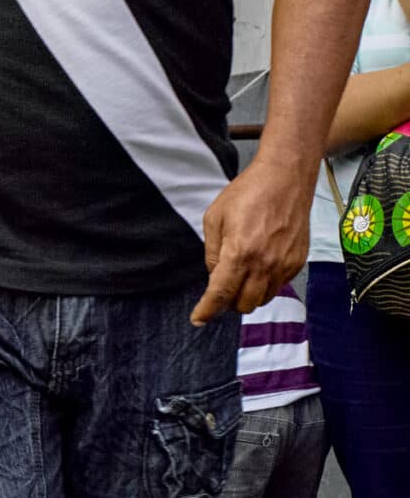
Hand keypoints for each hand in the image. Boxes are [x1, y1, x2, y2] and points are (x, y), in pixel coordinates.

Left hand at [193, 155, 311, 323]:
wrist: (286, 178)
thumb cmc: (247, 193)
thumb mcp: (214, 219)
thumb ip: (212, 252)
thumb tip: (215, 276)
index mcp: (239, 253)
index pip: (221, 293)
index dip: (207, 310)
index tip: (198, 319)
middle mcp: (265, 263)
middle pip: (244, 304)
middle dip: (228, 302)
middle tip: (221, 287)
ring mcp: (285, 264)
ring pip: (263, 299)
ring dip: (248, 295)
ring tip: (241, 274)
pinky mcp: (299, 261)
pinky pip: (279, 285)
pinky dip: (266, 284)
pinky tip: (259, 265)